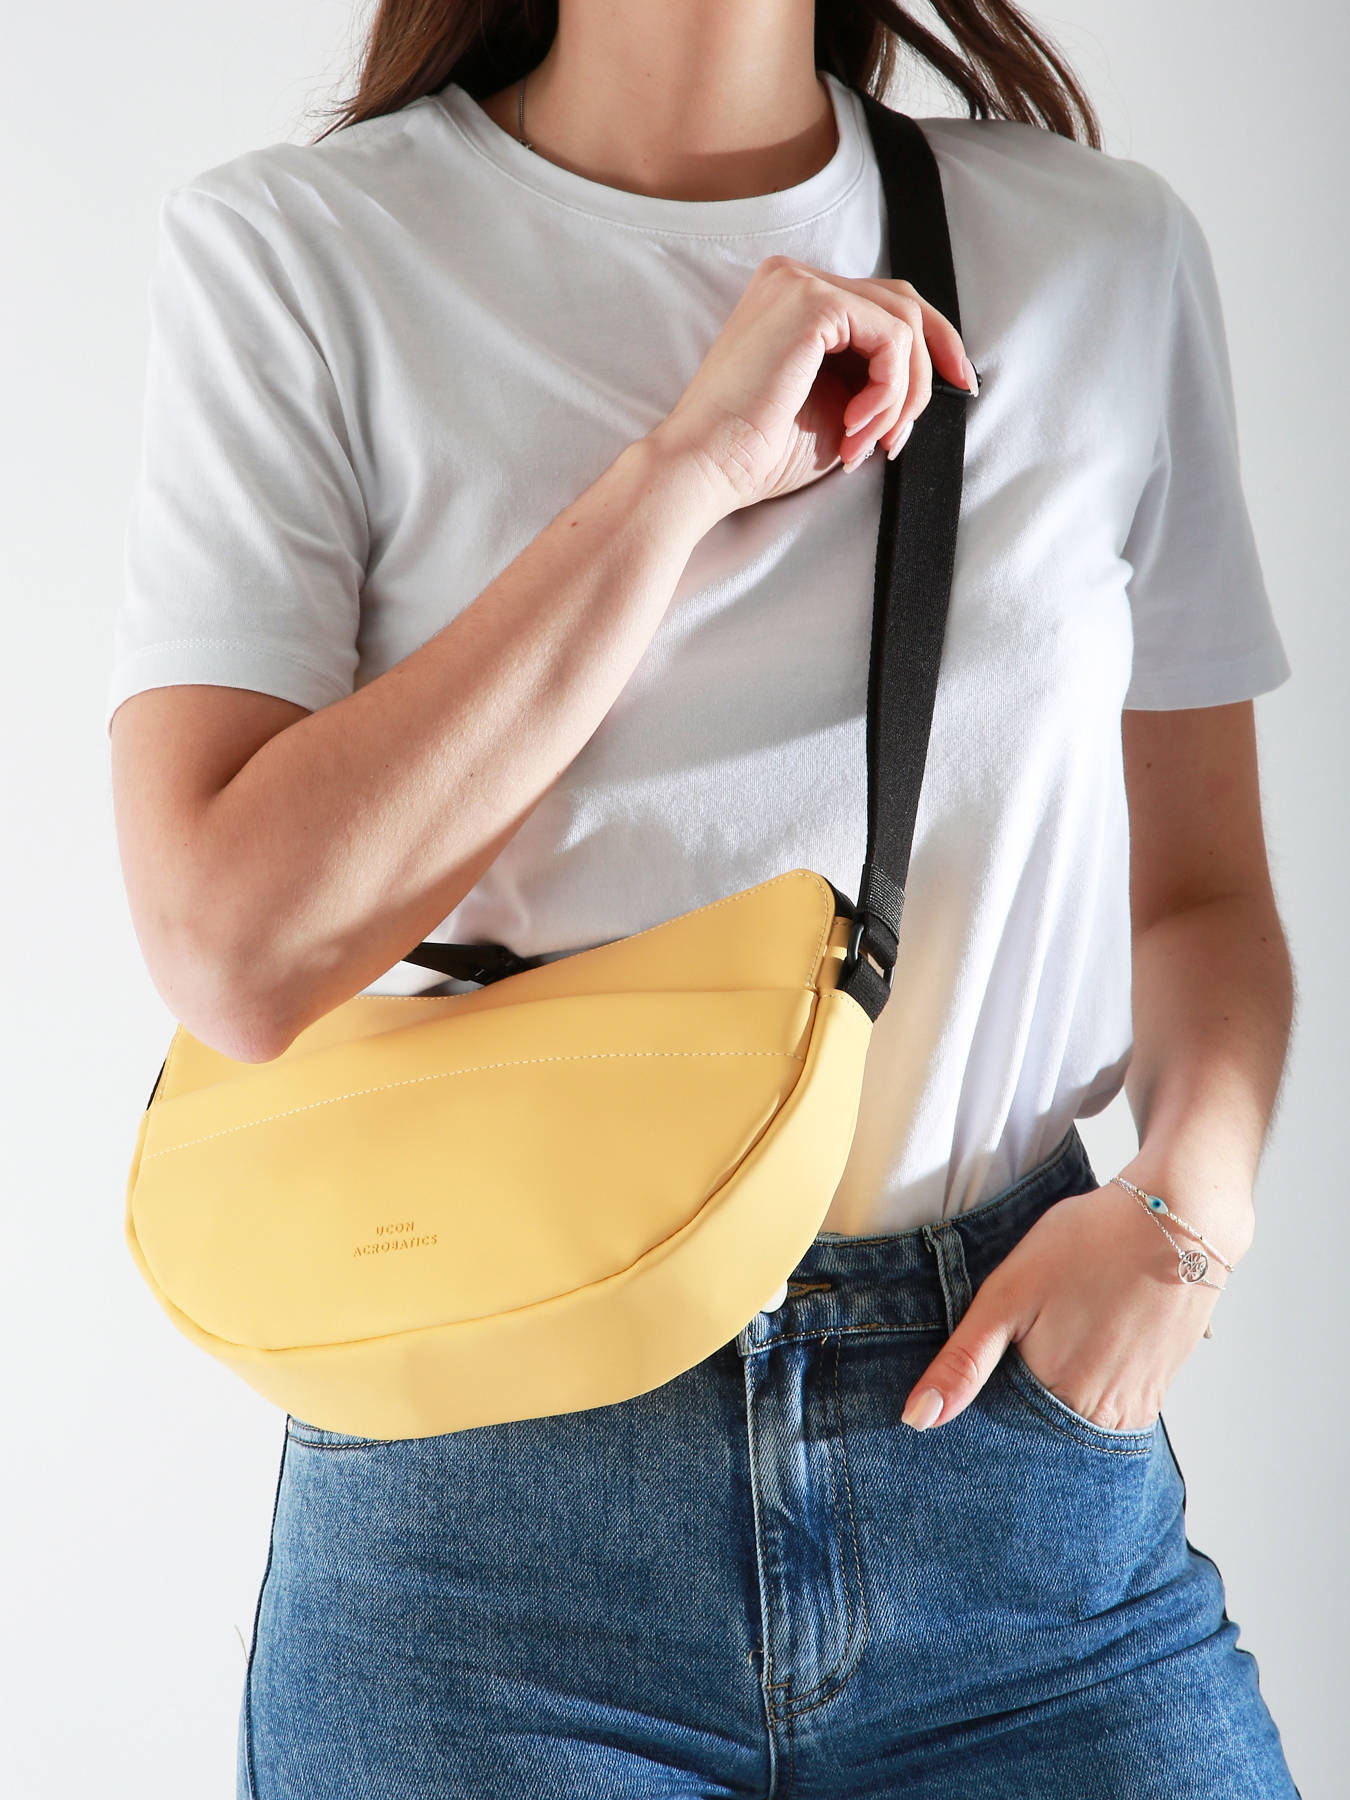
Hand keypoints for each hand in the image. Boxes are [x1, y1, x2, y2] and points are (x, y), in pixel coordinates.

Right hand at [648, 254, 976, 518]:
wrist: (706, 468)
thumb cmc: (757, 453)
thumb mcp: (836, 406)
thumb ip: (872, 376)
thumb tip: (932, 376)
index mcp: (793, 300)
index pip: (883, 303)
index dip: (931, 343)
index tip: (958, 384)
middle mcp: (795, 279)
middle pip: (903, 301)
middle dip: (930, 367)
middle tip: (910, 429)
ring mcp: (801, 283)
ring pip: (903, 323)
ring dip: (901, 394)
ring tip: (868, 441)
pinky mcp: (811, 303)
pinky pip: (891, 337)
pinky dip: (889, 389)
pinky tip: (856, 425)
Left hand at [899, 1179, 1231, 1434]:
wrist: (1176, 1218)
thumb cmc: (1087, 1245)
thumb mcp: (1007, 1295)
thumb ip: (963, 1362)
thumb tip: (918, 1420)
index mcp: (1060, 1400)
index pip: (1002, 1435)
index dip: (980, 1408)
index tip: (979, 1375)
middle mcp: (1102, 1419)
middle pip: (1039, 1434)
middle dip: (1016, 1406)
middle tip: (1022, 1339)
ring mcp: (1134, 1409)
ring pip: (1071, 1422)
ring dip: (1051, 1396)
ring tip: (1053, 1335)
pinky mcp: (1156, 1391)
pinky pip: (1106, 1409)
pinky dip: (1084, 1387)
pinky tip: (1081, 1342)